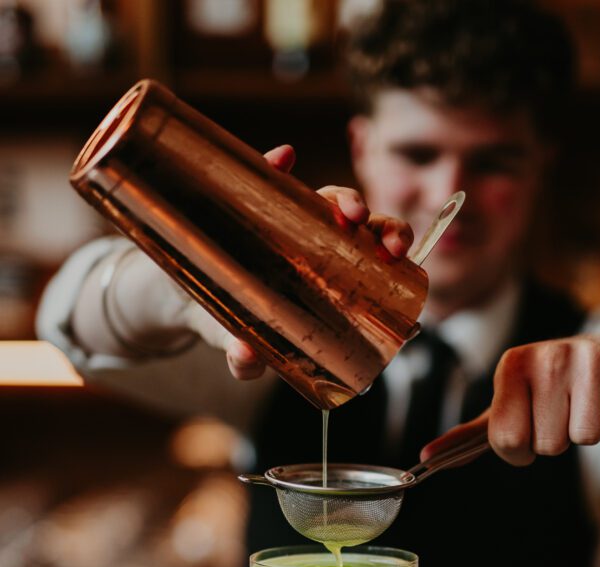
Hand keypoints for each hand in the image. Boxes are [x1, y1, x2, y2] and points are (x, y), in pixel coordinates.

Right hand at [183, 144, 413, 380]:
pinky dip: (275, 164)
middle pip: (362, 228)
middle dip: (381, 226)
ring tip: (346, 211)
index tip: (398, 258)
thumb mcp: (239, 347)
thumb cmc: (230, 323)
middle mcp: (316, 243)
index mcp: (329, 276)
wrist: (187, 298)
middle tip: (384, 242)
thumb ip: (244, 361)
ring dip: (343, 198)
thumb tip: (244, 358)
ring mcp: (287, 219)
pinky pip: (266, 175)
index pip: (372, 257)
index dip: (390, 249)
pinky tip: (282, 158)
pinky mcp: (249, 200)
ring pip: (326, 200)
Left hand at [420, 336, 599, 465]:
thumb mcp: (505, 410)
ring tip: (586, 404)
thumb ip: (467, 438)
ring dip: (588, 431)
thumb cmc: (545, 394)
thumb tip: (424, 459)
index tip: (528, 429)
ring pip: (587, 437)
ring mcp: (591, 353)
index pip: (510, 441)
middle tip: (562, 413)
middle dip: (557, 440)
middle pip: (551, 444)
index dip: (521, 450)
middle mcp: (549, 353)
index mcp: (511, 365)